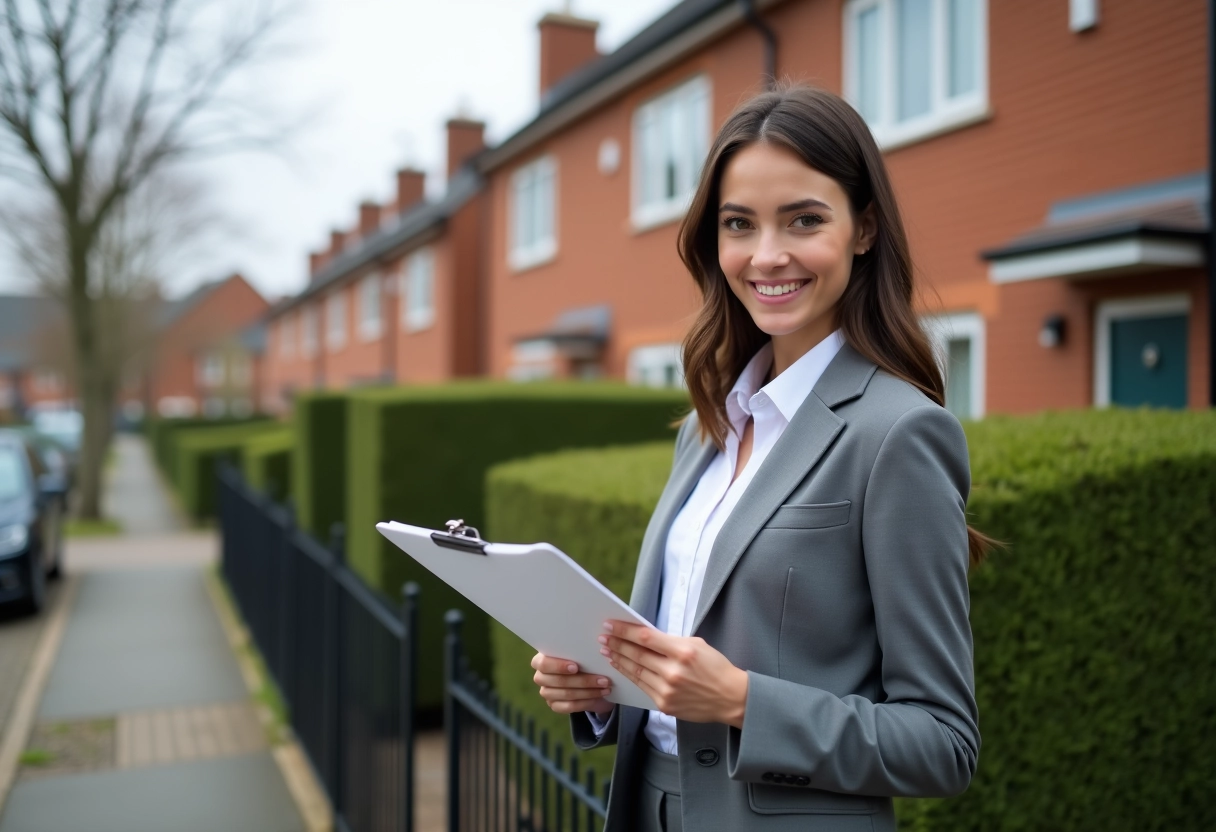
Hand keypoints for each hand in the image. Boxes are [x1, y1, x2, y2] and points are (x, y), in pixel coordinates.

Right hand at [530, 653, 614, 715]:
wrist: (586, 680)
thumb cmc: (581, 661)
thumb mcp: (580, 654)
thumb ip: (580, 651)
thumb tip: (593, 647)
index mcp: (541, 660)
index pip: (543, 664)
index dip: (558, 666)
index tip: (576, 667)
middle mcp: (540, 677)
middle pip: (559, 681)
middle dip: (583, 680)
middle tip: (603, 679)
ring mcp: (546, 693)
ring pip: (567, 694)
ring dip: (589, 691)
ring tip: (605, 687)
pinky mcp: (555, 706)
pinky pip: (570, 706)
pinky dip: (586, 701)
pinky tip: (599, 695)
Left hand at [600, 620, 748, 727]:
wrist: (730, 698)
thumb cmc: (715, 668)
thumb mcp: (697, 645)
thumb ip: (671, 642)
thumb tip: (645, 637)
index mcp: (683, 652)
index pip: (646, 637)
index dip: (625, 630)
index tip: (610, 624)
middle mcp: (673, 671)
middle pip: (637, 655)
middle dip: (617, 644)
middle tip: (603, 637)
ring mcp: (667, 690)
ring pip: (636, 672)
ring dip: (619, 660)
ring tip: (607, 651)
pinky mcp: (665, 705)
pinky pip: (642, 687)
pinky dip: (629, 676)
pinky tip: (622, 668)